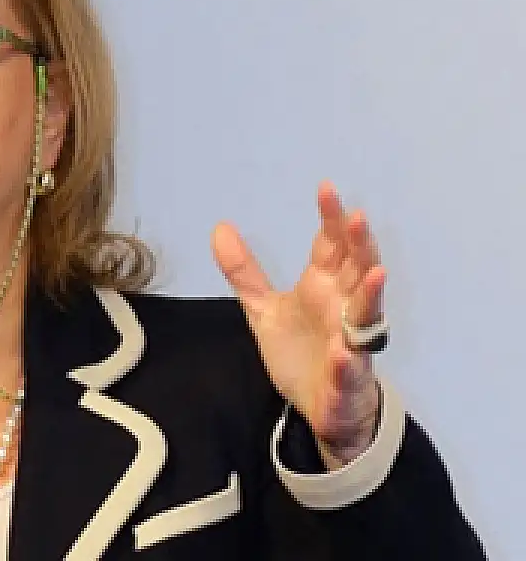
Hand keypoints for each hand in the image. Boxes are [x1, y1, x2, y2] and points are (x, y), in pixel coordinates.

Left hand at [212, 181, 385, 465]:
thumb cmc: (301, 350)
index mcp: (325, 288)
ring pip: (367, 315)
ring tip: (375, 273)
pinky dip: (346, 360)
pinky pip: (350, 368)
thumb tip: (219, 227)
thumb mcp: (263, 309)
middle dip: (360, 245)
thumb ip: (244, 272)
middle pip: (358, 270)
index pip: (332, 247)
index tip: (326, 188)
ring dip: (371, 294)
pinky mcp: (347, 378)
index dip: (331, 219)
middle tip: (358, 217)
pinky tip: (342, 353)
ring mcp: (350, 342)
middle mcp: (344, 308)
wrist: (321, 406)